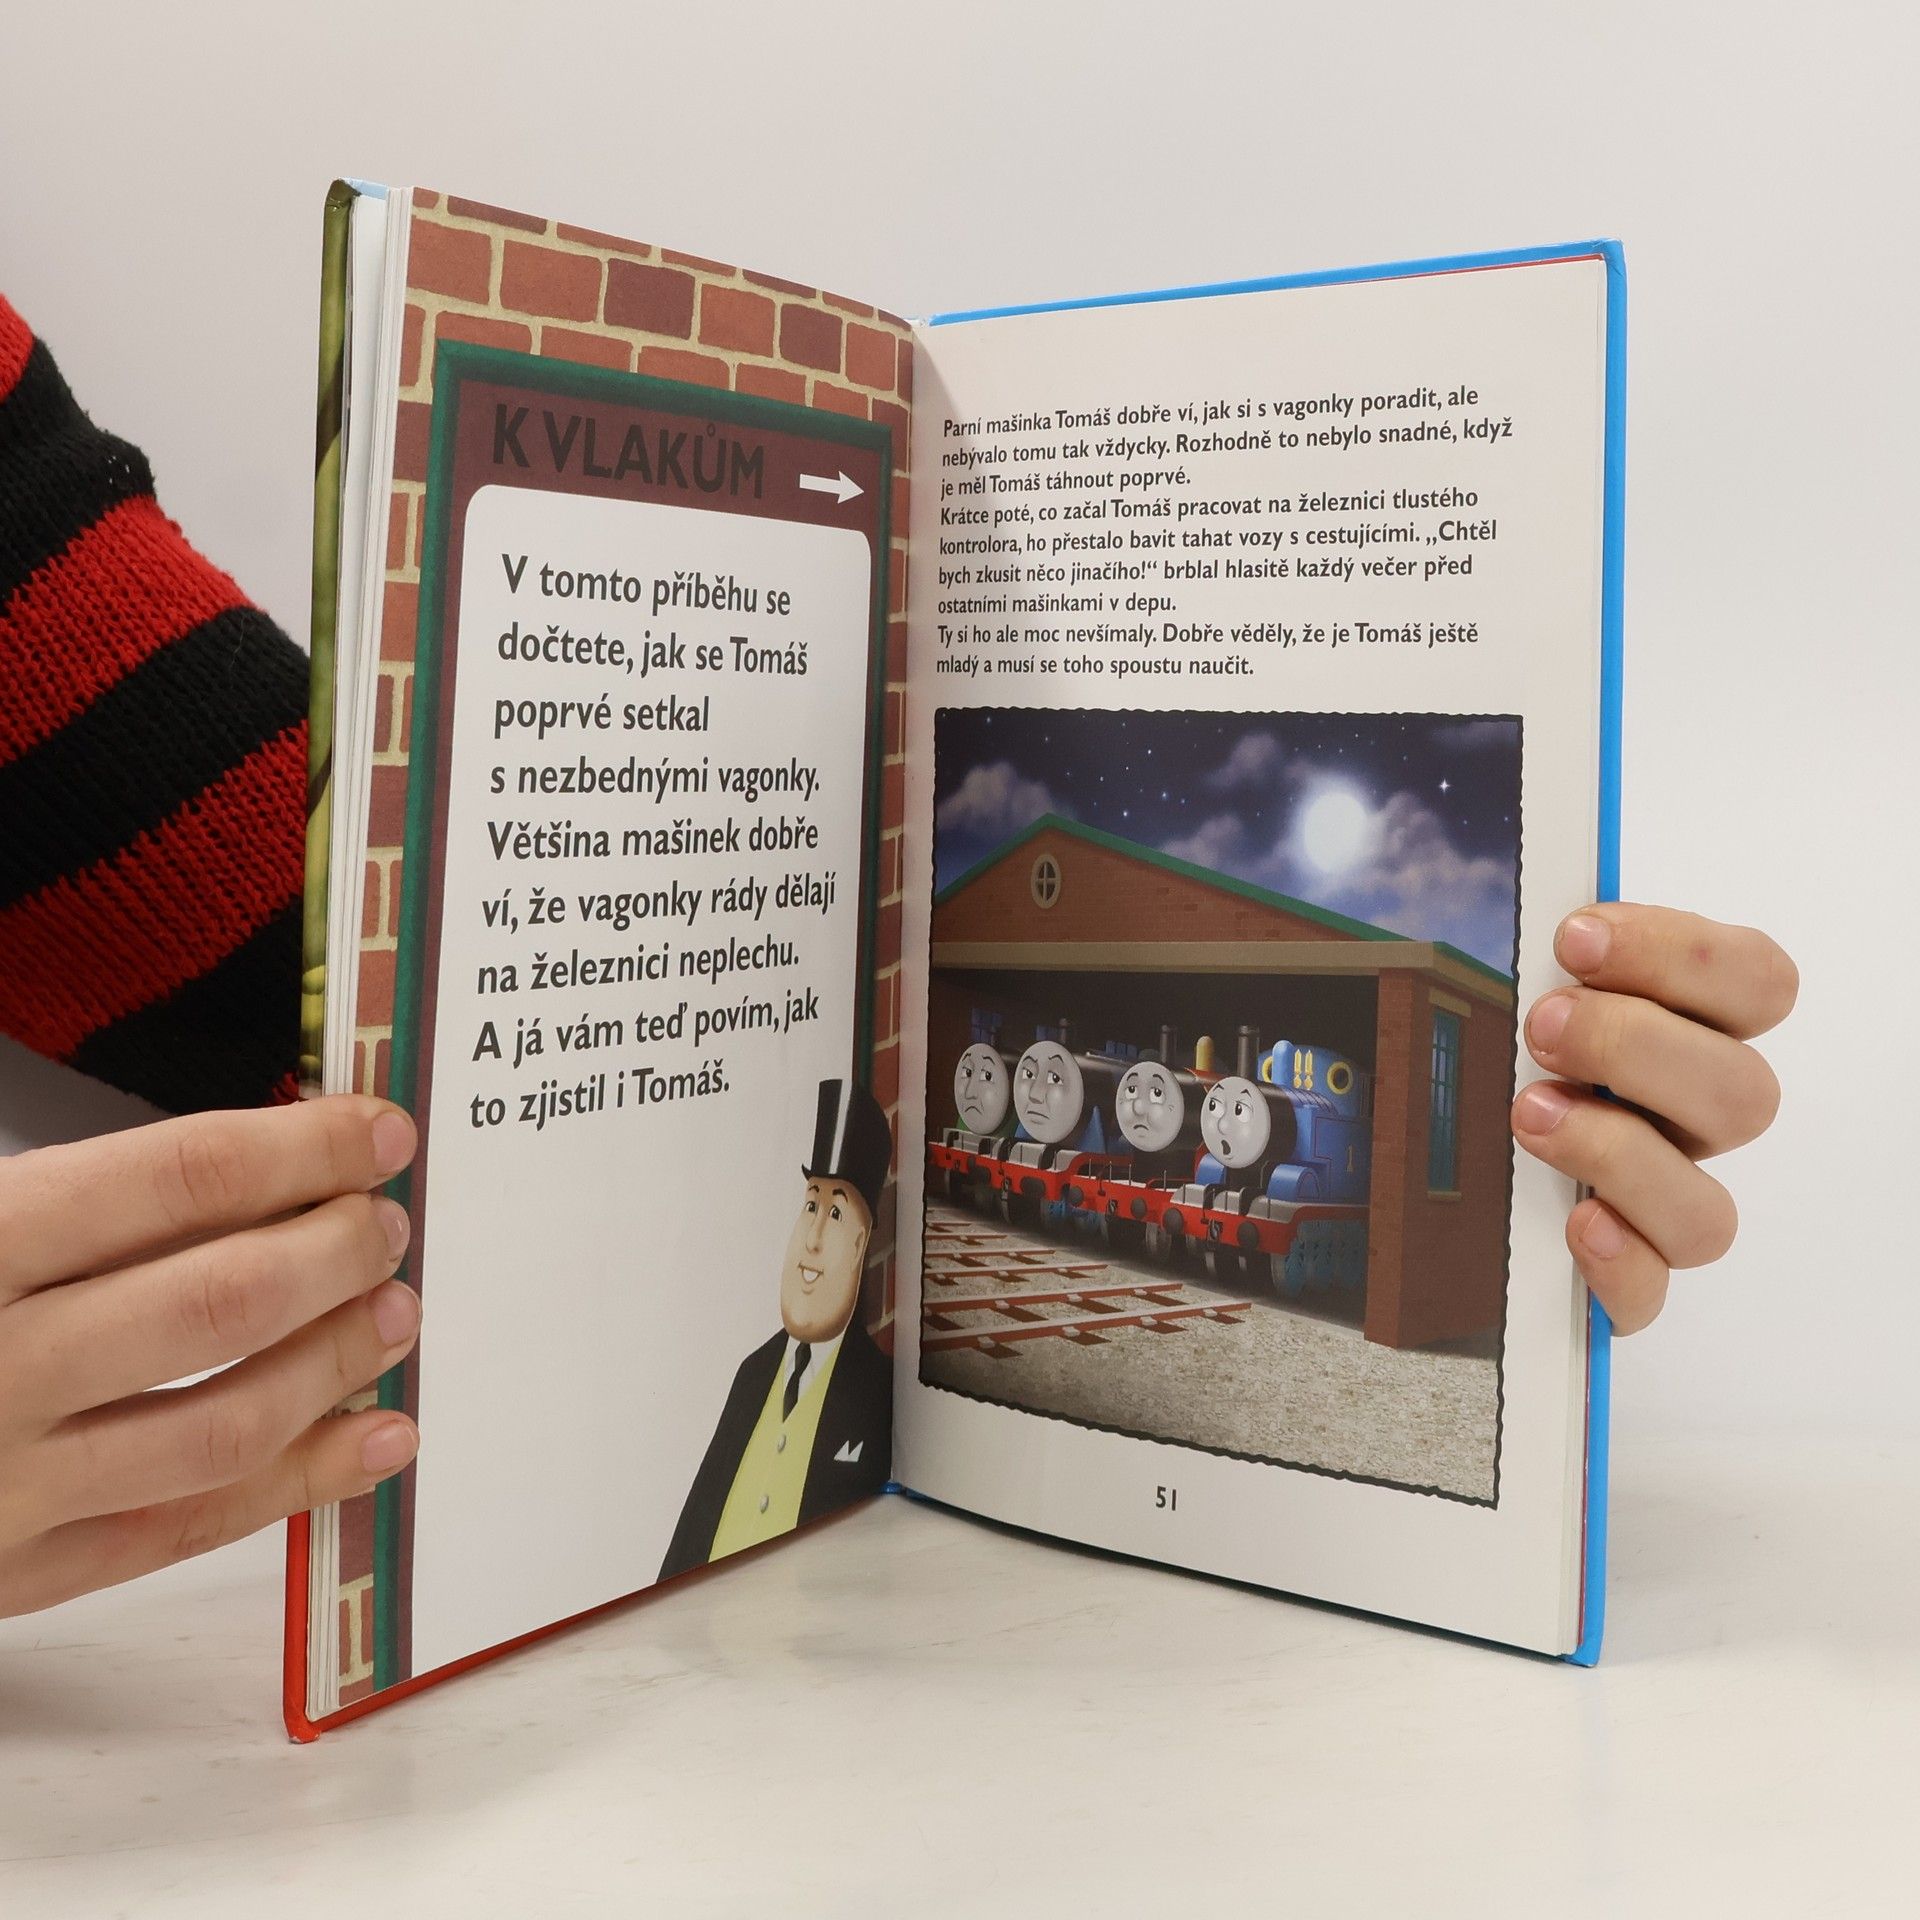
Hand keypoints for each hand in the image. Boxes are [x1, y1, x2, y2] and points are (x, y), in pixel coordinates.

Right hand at [0, 1097, 421, 1616]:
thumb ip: (76, 1197)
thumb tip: (255, 1160)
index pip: (173, 1179)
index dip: (299, 1147)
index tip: (376, 1129)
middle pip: (217, 1299)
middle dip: (333, 1251)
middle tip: (388, 1222)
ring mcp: (3, 1488)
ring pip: (223, 1422)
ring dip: (335, 1361)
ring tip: (397, 1312)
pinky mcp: (12, 1578)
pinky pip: (185, 1531)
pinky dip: (302, 1483)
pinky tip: (381, 1436)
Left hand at [1510, 904, 1795, 1334]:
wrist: (1420, 1166)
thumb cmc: (1480, 1046)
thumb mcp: (1493, 979)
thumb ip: (1530, 946)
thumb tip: (1532, 901)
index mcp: (1687, 1034)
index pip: (1757, 984)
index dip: (1680, 955)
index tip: (1574, 938)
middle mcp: (1688, 1123)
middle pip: (1743, 1094)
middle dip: (1638, 1048)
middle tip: (1543, 1028)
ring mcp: (1660, 1205)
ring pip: (1707, 1208)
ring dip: (1620, 1153)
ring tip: (1530, 1115)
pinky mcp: (1617, 1279)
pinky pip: (1651, 1295)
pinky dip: (1620, 1264)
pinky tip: (1574, 1226)